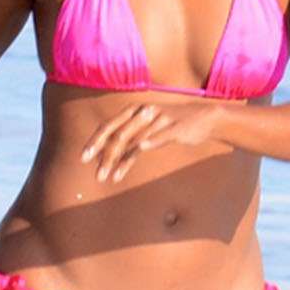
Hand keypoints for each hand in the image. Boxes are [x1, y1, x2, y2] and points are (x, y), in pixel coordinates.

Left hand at [81, 97, 221, 181]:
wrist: (205, 116)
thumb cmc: (171, 124)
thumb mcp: (147, 126)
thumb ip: (129, 135)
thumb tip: (108, 153)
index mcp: (134, 110)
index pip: (109, 125)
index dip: (95, 142)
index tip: (83, 158)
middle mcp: (144, 112)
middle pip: (119, 135)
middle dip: (105, 156)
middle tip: (97, 175)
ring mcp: (160, 118)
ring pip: (136, 140)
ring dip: (121, 161)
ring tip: (111, 178)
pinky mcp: (176, 127)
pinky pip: (160, 136)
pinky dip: (151, 141)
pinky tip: (140, 150)